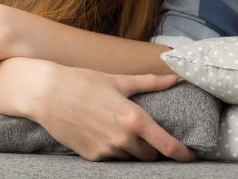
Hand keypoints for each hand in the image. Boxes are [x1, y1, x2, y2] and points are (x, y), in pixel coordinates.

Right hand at [0, 58, 193, 161]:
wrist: (47, 94)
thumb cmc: (85, 82)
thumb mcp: (120, 80)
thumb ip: (150, 82)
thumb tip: (174, 77)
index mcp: (134, 119)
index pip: (166, 145)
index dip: (181, 154)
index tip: (190, 157)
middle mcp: (122, 139)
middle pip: (150, 156)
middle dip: (155, 150)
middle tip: (154, 138)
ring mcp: (105, 151)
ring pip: (131, 160)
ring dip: (135, 151)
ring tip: (131, 137)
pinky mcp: (91, 157)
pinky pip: (112, 160)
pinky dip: (117, 152)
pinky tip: (111, 138)